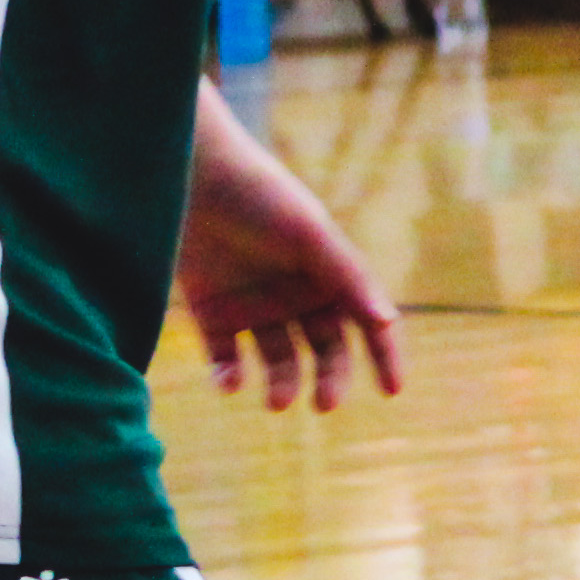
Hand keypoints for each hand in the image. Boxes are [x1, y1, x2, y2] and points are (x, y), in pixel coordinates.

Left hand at [181, 136, 401, 409]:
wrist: (187, 175)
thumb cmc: (257, 195)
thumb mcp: (310, 233)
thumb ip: (348, 276)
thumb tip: (387, 321)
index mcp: (329, 273)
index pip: (367, 322)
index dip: (384, 356)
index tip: (392, 391)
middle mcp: (296, 294)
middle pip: (325, 350)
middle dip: (329, 379)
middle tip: (323, 404)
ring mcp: (254, 307)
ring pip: (279, 361)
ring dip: (282, 384)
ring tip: (276, 400)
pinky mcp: (212, 315)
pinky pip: (226, 359)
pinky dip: (230, 377)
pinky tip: (230, 380)